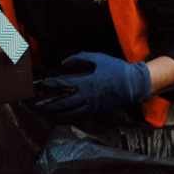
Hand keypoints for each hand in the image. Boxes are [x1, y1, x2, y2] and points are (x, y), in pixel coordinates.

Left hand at [34, 52, 152, 121]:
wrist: (133, 85)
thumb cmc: (116, 69)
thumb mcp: (98, 58)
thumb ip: (79, 59)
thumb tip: (64, 63)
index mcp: (86, 83)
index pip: (62, 85)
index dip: (50, 84)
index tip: (40, 84)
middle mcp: (87, 97)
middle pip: (64, 103)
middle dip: (50, 103)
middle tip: (39, 104)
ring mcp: (92, 106)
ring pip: (71, 112)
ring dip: (58, 111)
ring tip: (49, 110)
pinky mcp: (98, 111)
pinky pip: (81, 115)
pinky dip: (70, 115)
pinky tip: (64, 114)